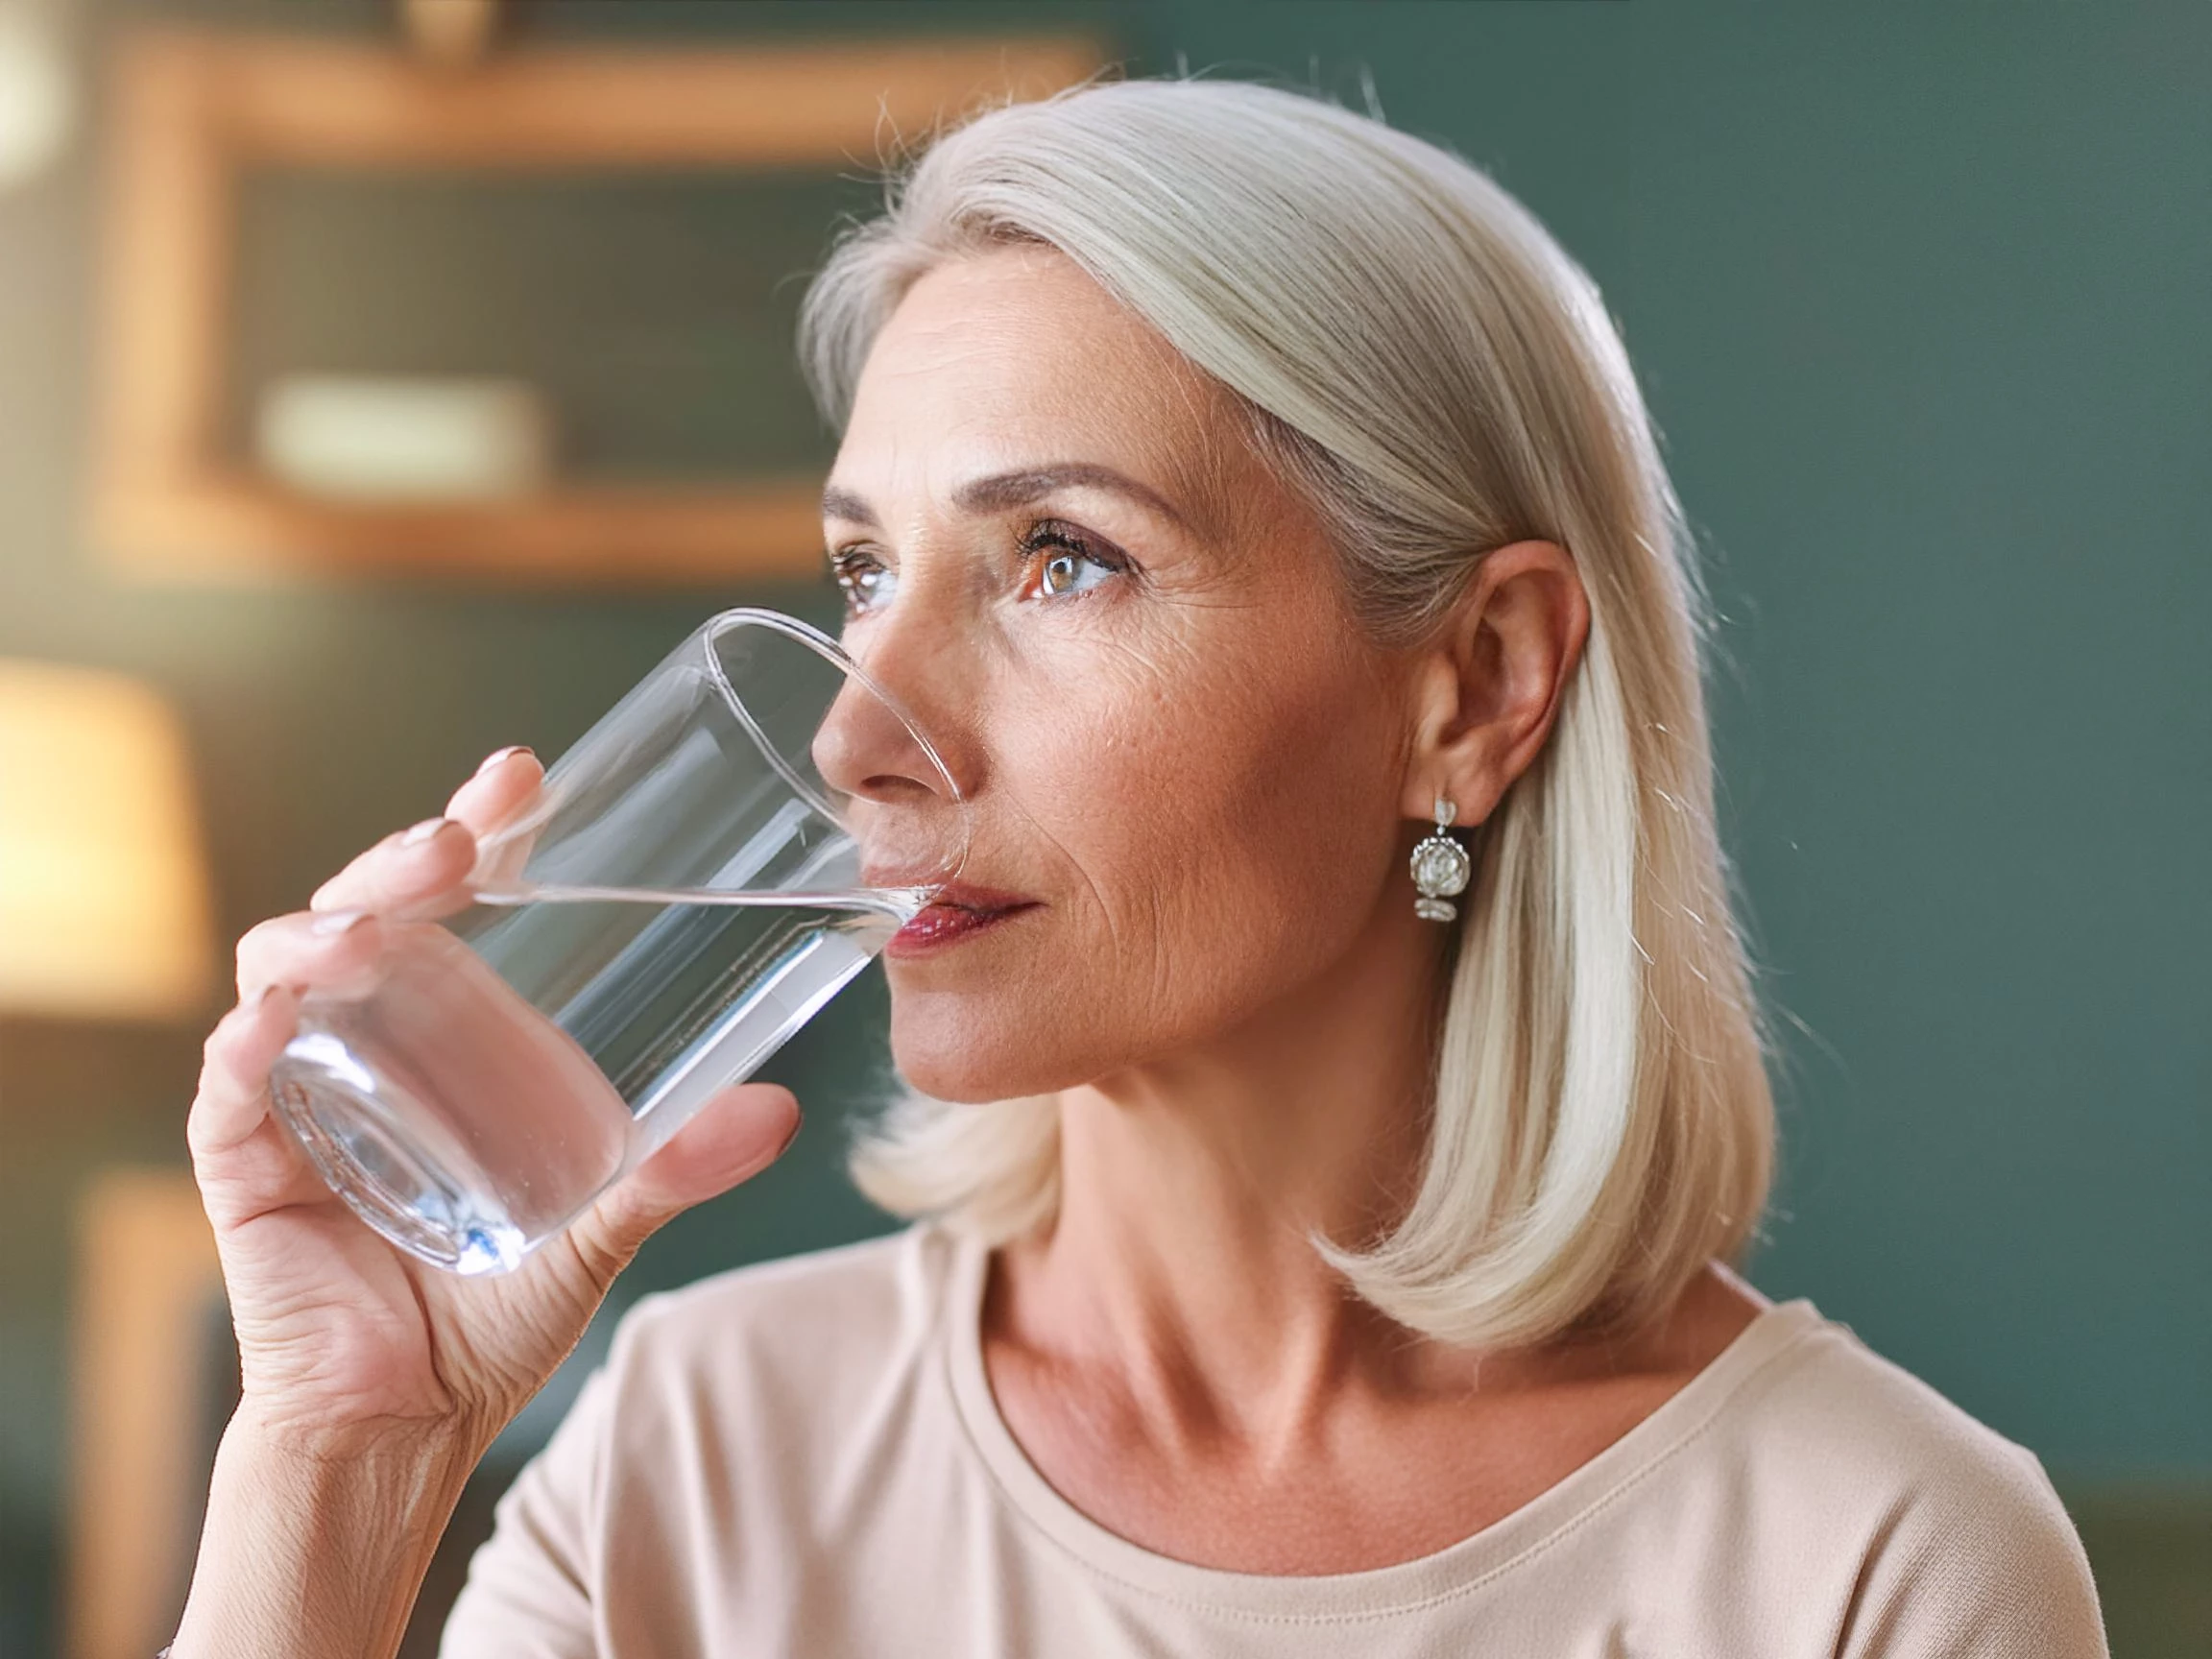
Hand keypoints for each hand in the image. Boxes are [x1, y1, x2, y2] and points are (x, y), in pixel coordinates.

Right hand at [187, 747, 801, 1455]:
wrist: (411, 1421)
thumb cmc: (491, 1310)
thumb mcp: (601, 1223)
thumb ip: (676, 1168)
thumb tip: (780, 1110)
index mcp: (440, 1029)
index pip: (445, 901)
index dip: (476, 827)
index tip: (523, 774)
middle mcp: (362, 1039)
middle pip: (362, 912)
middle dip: (399, 863)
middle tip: (455, 840)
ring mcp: (296, 1092)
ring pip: (281, 975)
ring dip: (319, 934)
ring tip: (371, 930)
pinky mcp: (245, 1165)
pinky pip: (231, 1092)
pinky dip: (244, 1051)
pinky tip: (271, 1026)